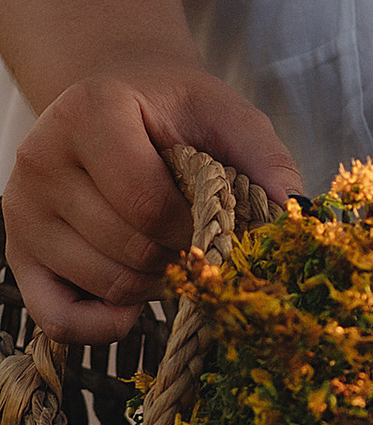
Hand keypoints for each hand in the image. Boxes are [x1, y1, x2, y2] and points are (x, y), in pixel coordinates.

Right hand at [3, 53, 300, 342]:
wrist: (114, 98)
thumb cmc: (171, 109)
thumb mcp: (223, 113)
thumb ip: (262, 156)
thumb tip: (292, 211)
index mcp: (89, 112)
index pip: (146, 202)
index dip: (194, 226)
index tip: (216, 217)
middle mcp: (41, 160)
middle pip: (128, 247)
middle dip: (180, 253)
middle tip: (198, 235)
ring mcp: (21, 211)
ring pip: (105, 283)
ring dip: (155, 281)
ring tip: (170, 249)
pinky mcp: (17, 253)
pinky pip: (57, 318)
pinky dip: (103, 325)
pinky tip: (135, 307)